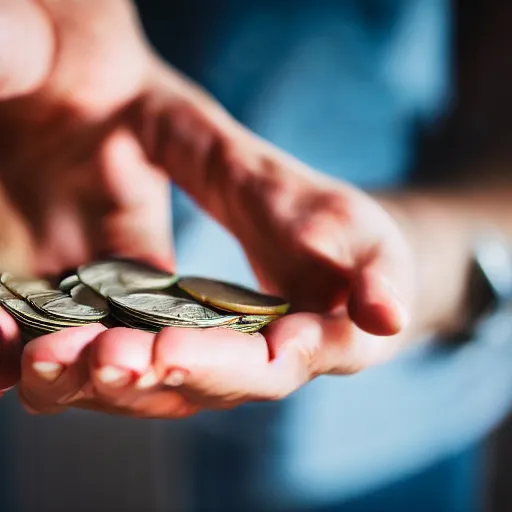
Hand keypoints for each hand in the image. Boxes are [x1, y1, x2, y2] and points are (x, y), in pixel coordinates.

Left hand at [0, 0, 414, 415]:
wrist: (322, 242)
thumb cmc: (347, 240)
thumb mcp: (358, 231)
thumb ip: (368, 265)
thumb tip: (387, 316)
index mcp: (304, 345)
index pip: (265, 369)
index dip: (221, 365)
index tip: (169, 349)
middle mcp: (246, 364)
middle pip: (193, 389)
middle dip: (145, 379)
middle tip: (96, 358)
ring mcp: (201, 353)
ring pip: (145, 384)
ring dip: (94, 377)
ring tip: (45, 353)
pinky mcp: (166, 335)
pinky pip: (116, 354)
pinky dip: (73, 354)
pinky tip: (25, 336)